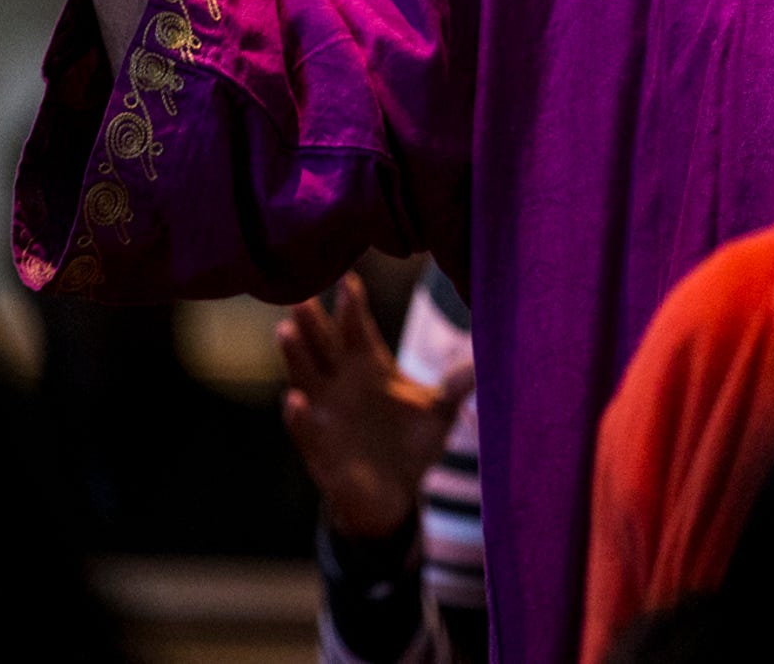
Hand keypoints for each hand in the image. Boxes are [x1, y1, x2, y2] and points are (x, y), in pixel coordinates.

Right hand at [278, 273, 474, 539]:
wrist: (394, 495)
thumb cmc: (412, 444)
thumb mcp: (439, 411)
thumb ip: (457, 385)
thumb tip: (487, 358)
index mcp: (370, 368)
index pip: (358, 330)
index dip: (352, 306)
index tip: (349, 278)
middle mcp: (342, 384)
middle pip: (323, 346)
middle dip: (313, 322)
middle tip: (301, 294)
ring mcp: (326, 414)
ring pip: (305, 377)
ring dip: (295, 355)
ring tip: (286, 329)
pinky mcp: (320, 447)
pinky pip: (304, 428)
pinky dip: (297, 414)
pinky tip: (294, 398)